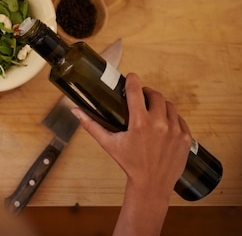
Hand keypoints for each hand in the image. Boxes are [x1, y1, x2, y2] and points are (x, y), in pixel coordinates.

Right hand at [71, 73, 191, 200]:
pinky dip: (172, 117)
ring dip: (160, 104)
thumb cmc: (129, 163)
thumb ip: (91, 125)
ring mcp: (175, 131)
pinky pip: (180, 119)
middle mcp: (160, 124)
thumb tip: (75, 111)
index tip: (131, 76)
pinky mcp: (186, 138)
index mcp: (140, 123)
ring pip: (169, 106)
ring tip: (152, 109)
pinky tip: (164, 122)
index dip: (133, 80)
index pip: (137, 92)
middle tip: (141, 96)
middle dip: (147, 92)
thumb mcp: (108, 143)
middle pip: (156, 95)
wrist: (151, 184)